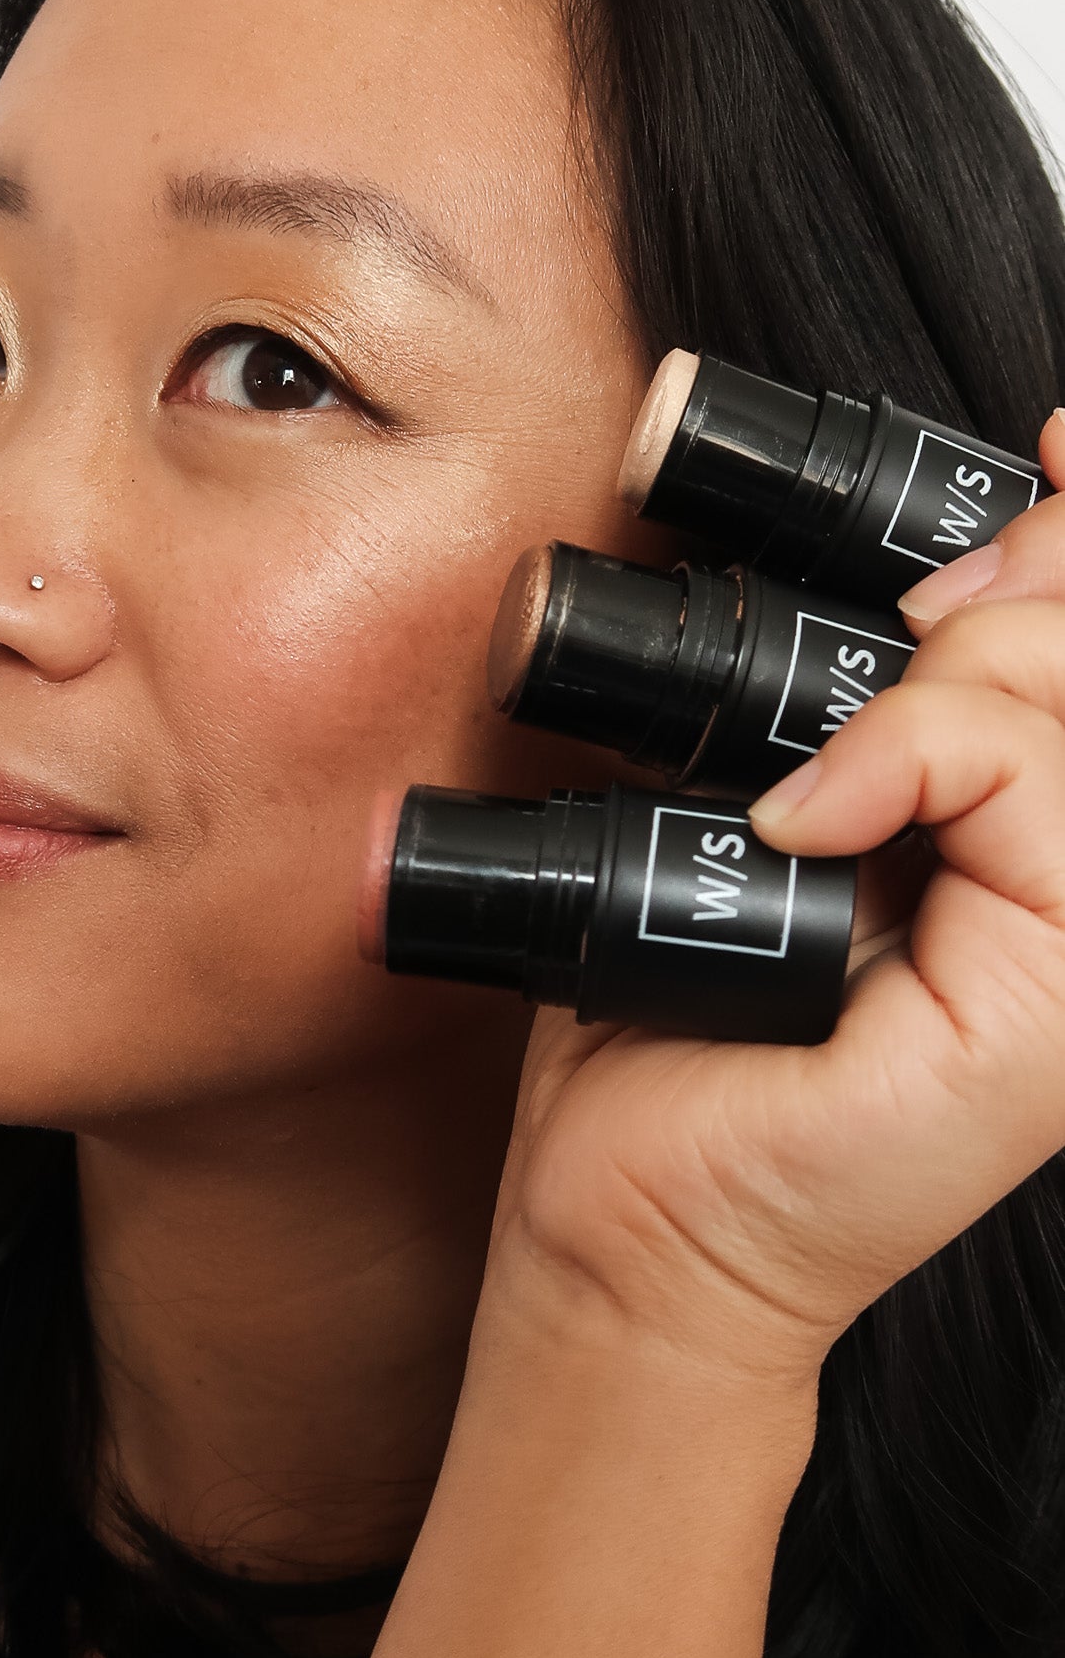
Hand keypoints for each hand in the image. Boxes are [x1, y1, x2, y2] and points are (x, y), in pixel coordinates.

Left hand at [482, 409, 1064, 1387]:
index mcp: (1035, 837)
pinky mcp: (1052, 1014)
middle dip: (1020, 585)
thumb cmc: (684, 1016)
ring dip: (951, 678)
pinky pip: (1036, 794)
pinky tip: (805, 818)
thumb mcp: (775, 811)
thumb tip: (945, 570)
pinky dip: (911, 759)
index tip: (1059, 451)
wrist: (634, 1205)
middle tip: (909, 624)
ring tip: (832, 758)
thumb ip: (869, 711)